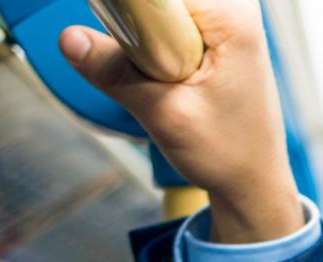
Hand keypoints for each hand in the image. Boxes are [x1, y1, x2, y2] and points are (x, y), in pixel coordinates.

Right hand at [59, 1, 303, 243]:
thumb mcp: (164, 116)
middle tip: (157, 79)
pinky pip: (166, 29)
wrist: (253, 182)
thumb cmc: (229, 153)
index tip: (125, 46)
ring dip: (147, 49)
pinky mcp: (215, 36)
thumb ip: (115, 73)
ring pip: (157, 17)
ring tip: (169, 86)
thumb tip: (69, 38)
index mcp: (232, 17)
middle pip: (155, 6)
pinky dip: (156, 53)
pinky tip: (170, 81)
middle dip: (139, 36)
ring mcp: (226, 21)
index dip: (131, 18)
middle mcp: (234, 9)